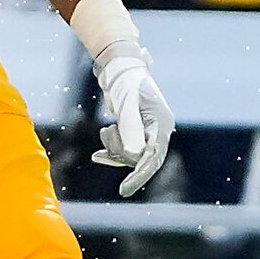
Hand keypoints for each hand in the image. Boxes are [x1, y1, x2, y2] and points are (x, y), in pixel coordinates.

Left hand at [91, 41, 172, 198]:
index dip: (139, 175)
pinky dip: (110, 151)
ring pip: (129, 155)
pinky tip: (98, 156)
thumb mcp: (127, 106)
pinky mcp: (135, 132)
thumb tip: (135, 155)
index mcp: (161, 124)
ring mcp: (147, 132)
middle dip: (120, 154)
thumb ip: (131, 129)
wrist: (118, 67)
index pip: (153, 158)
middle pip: (141, 159)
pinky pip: (123, 150)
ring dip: (114, 148)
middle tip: (103, 146)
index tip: (123, 191)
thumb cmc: (125, 82)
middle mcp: (157, 131)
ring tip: (106, 130)